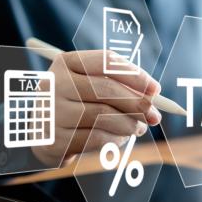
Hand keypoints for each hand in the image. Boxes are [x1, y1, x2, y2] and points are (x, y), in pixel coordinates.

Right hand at [32, 50, 161, 166]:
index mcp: (66, 62)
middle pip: (106, 89)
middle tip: (155, 116)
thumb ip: (122, 86)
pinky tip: (121, 138)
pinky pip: (96, 137)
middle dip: (137, 104)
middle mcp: (55, 83)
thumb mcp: (94, 86)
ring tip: (139, 128)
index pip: (106, 61)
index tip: (156, 90)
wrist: (45, 133)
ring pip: (104, 115)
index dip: (135, 75)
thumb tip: (153, 95)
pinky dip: (116, 139)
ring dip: (129, 124)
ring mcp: (52, 111)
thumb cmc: (79, 103)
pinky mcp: (55, 138)